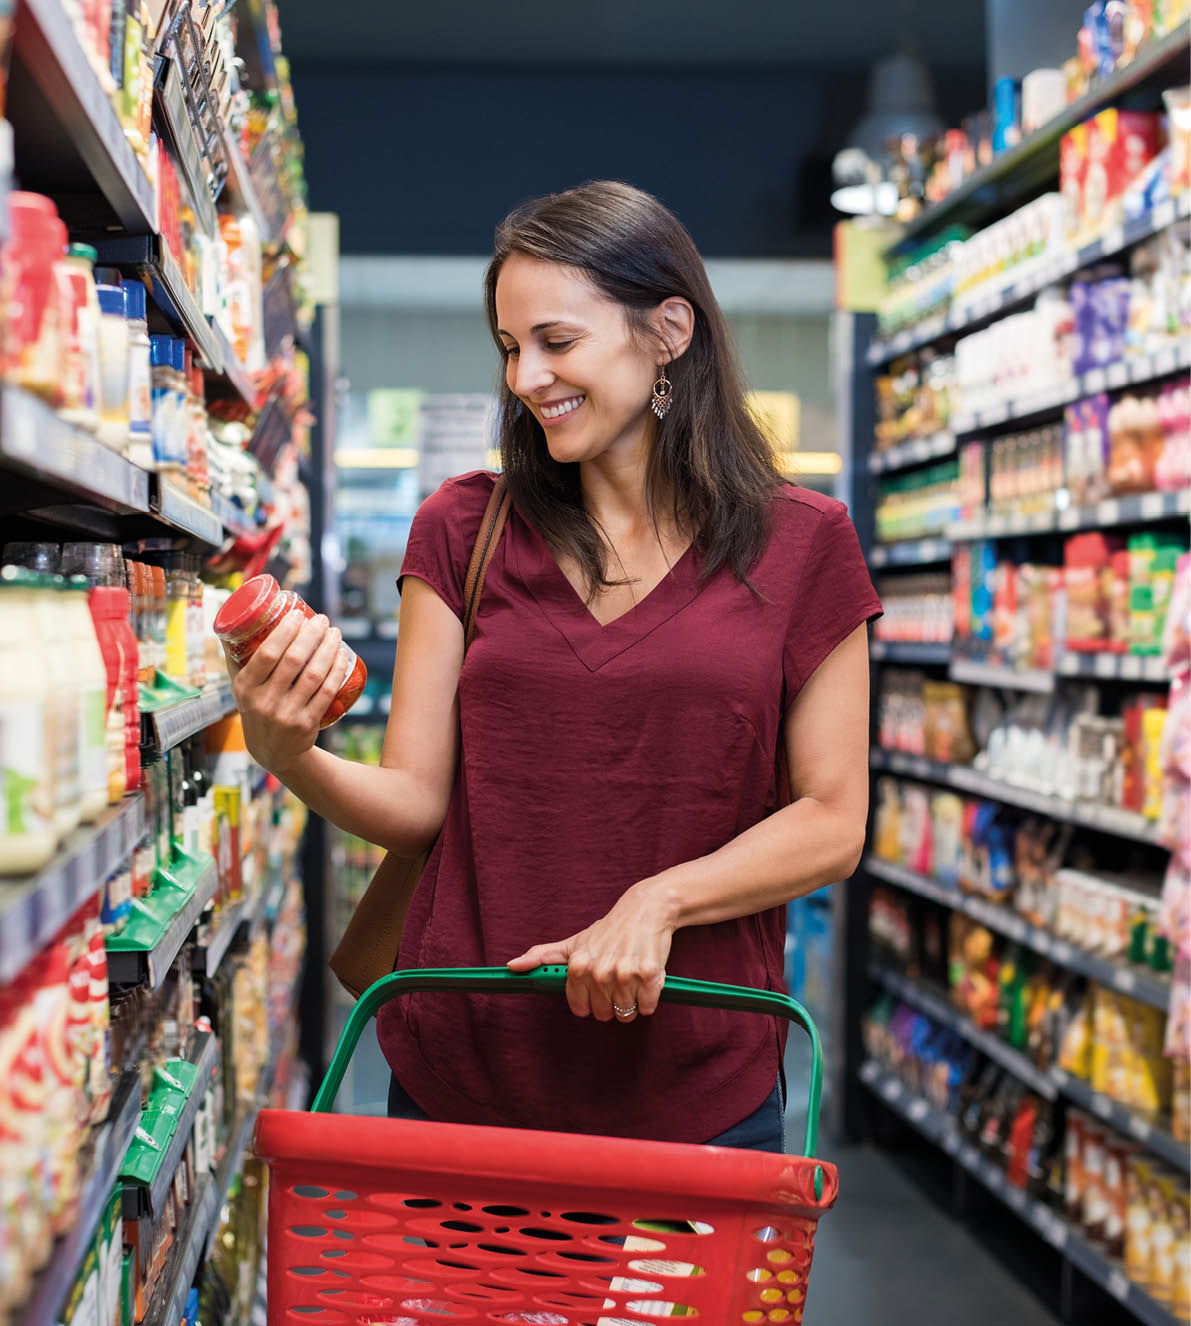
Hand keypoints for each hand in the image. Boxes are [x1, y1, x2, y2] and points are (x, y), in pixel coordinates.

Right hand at [224, 610, 347, 775]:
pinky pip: (327, 691)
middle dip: (311, 634)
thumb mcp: (240, 689)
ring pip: (314, 674)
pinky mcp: (307, 723)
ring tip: (334, 633)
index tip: (298, 615)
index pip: (267, 654)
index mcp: (245, 688)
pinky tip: (341, 655)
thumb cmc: (257, 708)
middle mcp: (264, 702)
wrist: (274, 751)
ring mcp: (287, 714)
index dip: (285, 632)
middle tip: (321, 619)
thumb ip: (236, 658)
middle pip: (294, 660)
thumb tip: (233, 621)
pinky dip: (337, 670)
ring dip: (328, 649)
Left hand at [507, 881, 676, 1023]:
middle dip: (612, 1002)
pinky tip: (646, 977)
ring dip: (632, 1000)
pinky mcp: (649, 975)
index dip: (591, 1002)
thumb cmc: (609, 930)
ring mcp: (625, 974)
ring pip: (626, 1013)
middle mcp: (599, 972)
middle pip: (604, 1014)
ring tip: (631, 976)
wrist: (646, 909)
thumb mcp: (574, 942)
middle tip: (617, 979)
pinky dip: (649, 997)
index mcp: (578, 966)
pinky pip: (647, 1006)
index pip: (581, 1009)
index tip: (597, 988)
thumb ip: (542, 956)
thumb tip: (513, 966)